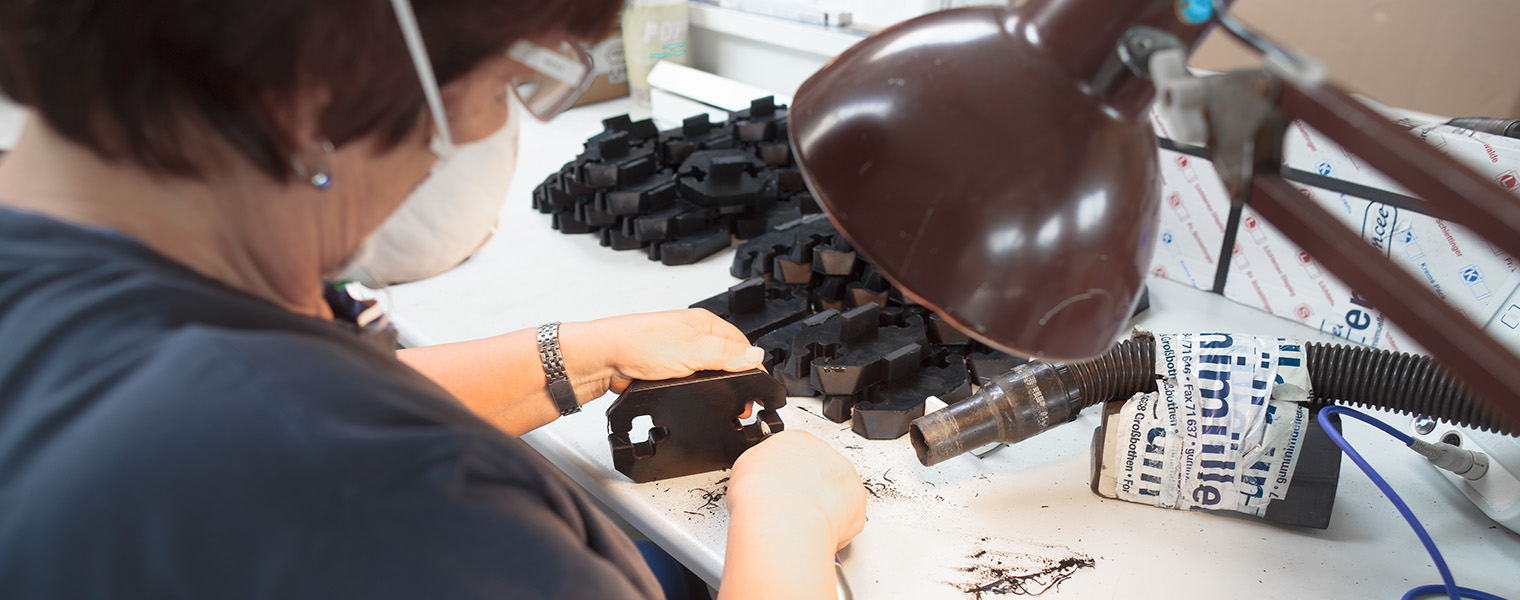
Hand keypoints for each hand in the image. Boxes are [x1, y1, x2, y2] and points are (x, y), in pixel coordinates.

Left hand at [569, 308, 764, 393]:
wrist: (606, 358)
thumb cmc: (640, 343)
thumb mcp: (693, 349)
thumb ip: (726, 354)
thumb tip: (755, 356)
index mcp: (705, 324)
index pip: (741, 344)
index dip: (751, 365)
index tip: (757, 385)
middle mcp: (694, 336)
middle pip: (728, 358)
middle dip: (736, 377)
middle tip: (742, 400)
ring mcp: (681, 352)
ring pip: (710, 370)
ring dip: (717, 384)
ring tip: (725, 399)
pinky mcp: (669, 368)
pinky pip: (693, 379)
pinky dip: (698, 388)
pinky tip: (698, 394)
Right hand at [726, 430, 866, 551]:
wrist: (781, 519)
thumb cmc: (761, 495)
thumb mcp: (745, 466)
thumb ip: (760, 465)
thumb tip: (759, 474)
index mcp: (797, 440)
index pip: (796, 452)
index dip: (788, 473)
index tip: (781, 487)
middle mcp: (825, 454)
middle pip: (820, 471)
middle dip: (810, 489)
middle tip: (792, 508)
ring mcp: (844, 478)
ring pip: (837, 493)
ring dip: (825, 507)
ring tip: (804, 523)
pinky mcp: (857, 504)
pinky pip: (847, 517)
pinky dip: (835, 527)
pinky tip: (816, 532)